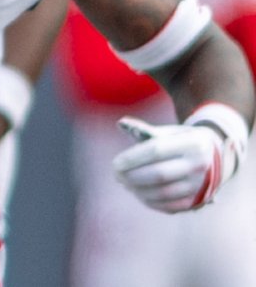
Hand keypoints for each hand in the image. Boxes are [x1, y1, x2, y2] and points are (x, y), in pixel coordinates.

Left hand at [113, 116, 239, 212]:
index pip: (156, 151)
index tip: (115, 164)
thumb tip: (121, 123)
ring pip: (162, 192)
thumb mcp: (170, 132)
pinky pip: (170, 206)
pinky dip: (150, 201)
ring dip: (138, 190)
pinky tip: (138, 193)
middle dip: (132, 176)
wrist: (215, 158)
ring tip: (125, 183)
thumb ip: (145, 130)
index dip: (132, 159)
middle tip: (117, 175)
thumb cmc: (182, 142)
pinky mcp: (198, 201)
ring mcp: (200, 185)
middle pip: (159, 174)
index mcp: (193, 144)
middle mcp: (200, 166)